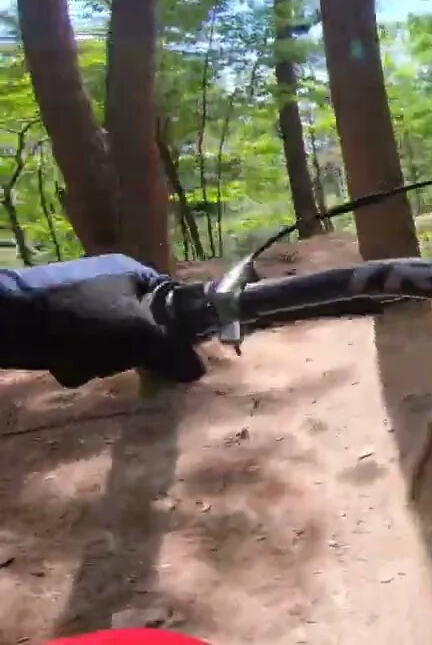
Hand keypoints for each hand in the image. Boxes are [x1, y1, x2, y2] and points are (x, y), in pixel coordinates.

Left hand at [1, 254, 205, 386]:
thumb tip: (198, 371)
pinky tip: (65, 362)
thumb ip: (172, 351)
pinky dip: (79, 361)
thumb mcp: (138, 333)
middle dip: (134, 352)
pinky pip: (87, 350)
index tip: (177, 357)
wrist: (7, 318)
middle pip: (148, 330)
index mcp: (137, 275)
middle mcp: (114, 286)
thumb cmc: (80, 317)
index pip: (178, 304)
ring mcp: (86, 304)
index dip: (182, 332)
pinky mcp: (61, 324)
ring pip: (116, 345)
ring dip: (104, 360)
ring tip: (85, 360)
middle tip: (123, 359)